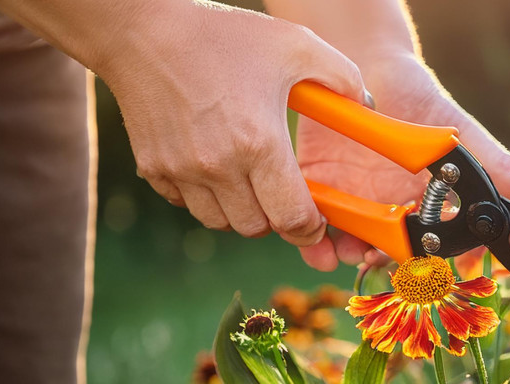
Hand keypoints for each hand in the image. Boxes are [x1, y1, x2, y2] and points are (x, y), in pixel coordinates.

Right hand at [104, 3, 368, 250]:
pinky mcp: (154, 169)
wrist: (141, 29)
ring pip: (223, 222)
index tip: (318, 221)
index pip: (292, 220)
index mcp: (259, 144)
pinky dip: (207, 198)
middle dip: (278, 218)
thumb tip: (368, 107)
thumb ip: (343, 77)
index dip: (311, 229)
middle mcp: (218, 166)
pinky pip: (189, 205)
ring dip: (243, 211)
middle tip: (284, 194)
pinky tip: (216, 167)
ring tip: (251, 179)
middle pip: (258, 228)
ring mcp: (181, 171)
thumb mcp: (297, 45)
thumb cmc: (223, 35)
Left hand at [293, 51, 509, 270]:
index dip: (422, 256)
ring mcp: (353, 200)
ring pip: (347, 245)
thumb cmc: (416, 94)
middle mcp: (389, 208)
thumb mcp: (455, 125)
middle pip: (384, 252)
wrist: (365, 62)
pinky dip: (311, 240)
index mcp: (423, 201)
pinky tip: (317, 239)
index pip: (426, 242)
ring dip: (344, 256)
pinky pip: (311, 222)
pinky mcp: (316, 187)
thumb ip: (488, 157)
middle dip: (378, 261)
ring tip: (344, 251)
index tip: (416, 255)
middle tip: (373, 255)